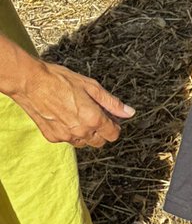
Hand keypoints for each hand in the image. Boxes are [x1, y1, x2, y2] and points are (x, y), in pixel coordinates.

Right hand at [11, 58, 133, 146]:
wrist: (30, 82)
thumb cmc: (59, 80)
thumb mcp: (91, 86)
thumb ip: (111, 102)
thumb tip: (129, 112)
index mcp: (93, 119)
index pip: (113, 134)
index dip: (114, 126)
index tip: (110, 118)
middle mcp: (80, 131)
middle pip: (99, 142)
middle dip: (101, 131)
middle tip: (94, 114)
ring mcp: (65, 136)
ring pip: (83, 142)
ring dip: (85, 133)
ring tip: (78, 114)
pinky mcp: (52, 137)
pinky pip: (67, 139)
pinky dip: (69, 131)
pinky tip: (64, 116)